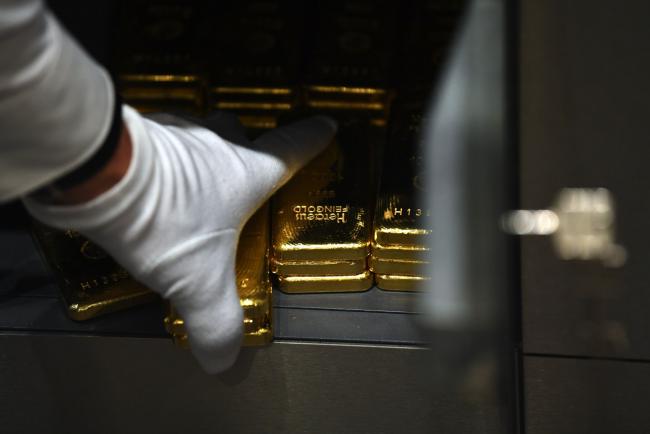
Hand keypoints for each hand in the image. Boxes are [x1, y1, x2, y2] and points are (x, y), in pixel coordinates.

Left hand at [24, 106, 336, 372]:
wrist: (98, 177)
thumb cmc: (167, 223)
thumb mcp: (199, 284)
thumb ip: (216, 323)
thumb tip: (221, 359)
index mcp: (246, 174)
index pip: (291, 151)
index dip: (312, 139)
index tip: (325, 125)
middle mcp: (216, 145)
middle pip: (240, 135)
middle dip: (243, 147)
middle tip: (237, 168)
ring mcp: (175, 131)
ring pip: (195, 134)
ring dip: (195, 152)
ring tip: (183, 180)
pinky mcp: (136, 129)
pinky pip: (154, 138)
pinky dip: (155, 155)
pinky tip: (140, 179)